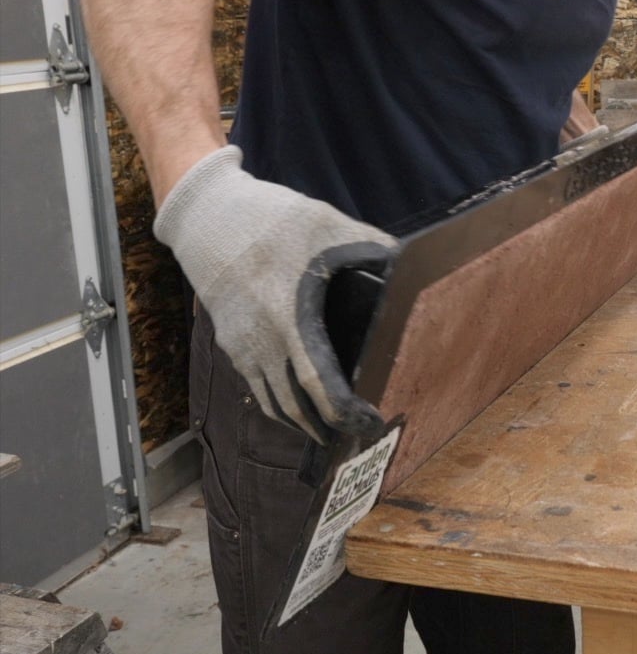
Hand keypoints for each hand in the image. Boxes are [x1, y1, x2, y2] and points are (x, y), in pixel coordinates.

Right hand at [155, 146, 396, 442]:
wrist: (206, 218)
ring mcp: (241, 346)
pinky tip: (302, 405)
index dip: (343, 411)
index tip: (370, 423)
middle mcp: (260, 341)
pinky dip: (281, 405)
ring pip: (272, 404)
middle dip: (327, 428)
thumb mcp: (326, 224)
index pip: (316, 383)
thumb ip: (371, 245)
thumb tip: (412, 264)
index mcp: (287, 317)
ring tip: (333, 430)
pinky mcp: (230, 344)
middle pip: (294, 407)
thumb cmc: (270, 219)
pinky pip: (257, 388)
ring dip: (303, 423)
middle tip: (359, 436)